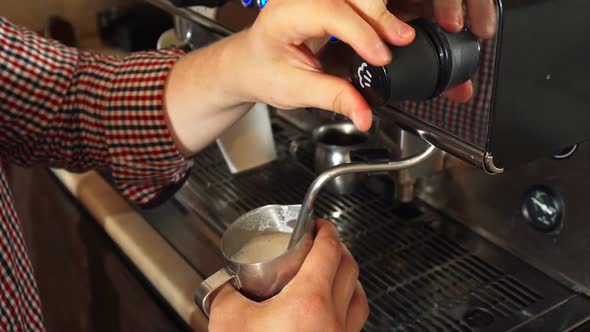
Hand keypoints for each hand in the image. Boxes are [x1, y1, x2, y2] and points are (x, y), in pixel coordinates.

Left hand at [163, 0, 490, 154]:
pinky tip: (396, 25)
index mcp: (284, 15)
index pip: (329, 11)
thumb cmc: (262, 71)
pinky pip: (360, 0)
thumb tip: (364, 114)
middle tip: (403, 40)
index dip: (361, 32)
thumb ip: (332, 98)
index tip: (382, 57)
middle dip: (380, 14)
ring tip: (404, 34)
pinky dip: (380, 10)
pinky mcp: (330, 0)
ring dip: (384, 9)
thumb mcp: (293, 91)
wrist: (250, 62)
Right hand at [208, 220, 368, 331]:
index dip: (326, 231)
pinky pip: (354, 323)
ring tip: (333, 273)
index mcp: (310, 302)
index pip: (330, 252)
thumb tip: (228, 289)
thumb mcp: (228, 322)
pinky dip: (349, 307)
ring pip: (359, 297)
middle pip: (350, 268)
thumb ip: (227, 296)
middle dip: (339, 248)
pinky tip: (333, 312)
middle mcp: (335, 320)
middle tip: (323, 244)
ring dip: (349, 278)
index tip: (319, 225)